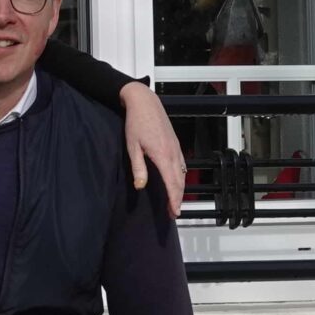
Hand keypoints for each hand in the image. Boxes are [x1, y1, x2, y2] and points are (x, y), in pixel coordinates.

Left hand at [120, 82, 187, 213]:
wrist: (145, 102)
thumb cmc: (136, 122)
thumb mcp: (132, 146)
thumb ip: (138, 168)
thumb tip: (141, 186)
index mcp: (162, 155)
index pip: (171, 183)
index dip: (174, 200)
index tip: (174, 212)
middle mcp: (172, 153)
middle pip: (179, 181)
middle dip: (178, 199)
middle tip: (174, 212)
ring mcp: (175, 148)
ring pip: (181, 174)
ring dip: (179, 189)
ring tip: (174, 201)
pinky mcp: (175, 144)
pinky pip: (181, 164)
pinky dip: (180, 176)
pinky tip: (176, 181)